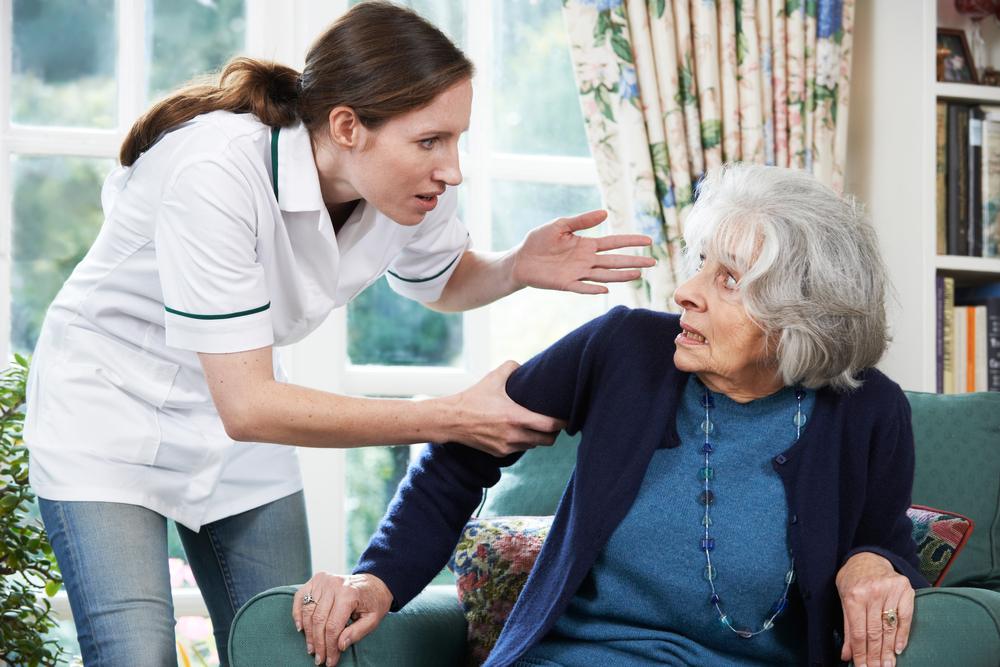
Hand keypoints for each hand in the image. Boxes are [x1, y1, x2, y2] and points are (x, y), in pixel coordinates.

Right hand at [292, 572, 392, 666]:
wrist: (374, 583)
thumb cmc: (373, 602)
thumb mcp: (373, 619)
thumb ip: (357, 633)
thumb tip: (340, 646)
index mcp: (349, 594)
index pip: (333, 626)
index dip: (330, 646)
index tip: (330, 661)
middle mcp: (334, 585)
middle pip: (319, 620)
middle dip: (318, 643)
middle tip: (320, 659)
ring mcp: (323, 581)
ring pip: (308, 611)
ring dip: (308, 633)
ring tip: (312, 649)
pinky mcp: (316, 579)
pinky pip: (300, 597)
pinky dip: (297, 613)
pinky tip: (301, 629)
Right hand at [438, 361, 565, 456]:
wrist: (451, 420)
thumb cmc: (473, 398)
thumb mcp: (493, 378)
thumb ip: (512, 367)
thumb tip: (524, 365)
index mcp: (515, 417)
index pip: (550, 426)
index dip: (562, 422)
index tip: (567, 417)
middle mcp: (514, 435)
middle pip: (547, 440)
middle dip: (553, 433)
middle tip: (554, 423)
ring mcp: (507, 447)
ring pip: (533, 445)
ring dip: (538, 437)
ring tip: (537, 426)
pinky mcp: (499, 453)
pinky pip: (520, 449)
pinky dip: (523, 441)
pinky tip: (520, 431)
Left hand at [511, 209, 654, 294]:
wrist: (521, 259)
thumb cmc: (539, 240)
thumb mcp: (560, 225)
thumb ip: (582, 221)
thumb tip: (605, 213)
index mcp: (587, 244)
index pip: (614, 242)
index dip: (631, 241)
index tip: (649, 240)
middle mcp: (586, 260)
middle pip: (615, 260)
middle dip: (634, 261)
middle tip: (653, 262)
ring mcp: (578, 273)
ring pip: (605, 274)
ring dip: (621, 275)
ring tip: (638, 274)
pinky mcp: (566, 284)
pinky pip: (582, 287)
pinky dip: (593, 289)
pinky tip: (605, 289)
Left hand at [836, 552, 914, 666]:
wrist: (867, 557)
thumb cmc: (852, 579)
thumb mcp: (844, 600)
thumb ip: (848, 628)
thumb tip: (847, 655)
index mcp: (854, 596)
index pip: (859, 633)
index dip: (861, 654)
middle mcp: (872, 592)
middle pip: (875, 633)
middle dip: (876, 656)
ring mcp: (890, 590)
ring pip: (890, 628)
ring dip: (889, 651)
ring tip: (888, 665)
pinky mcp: (905, 589)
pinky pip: (905, 617)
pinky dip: (902, 635)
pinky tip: (899, 649)